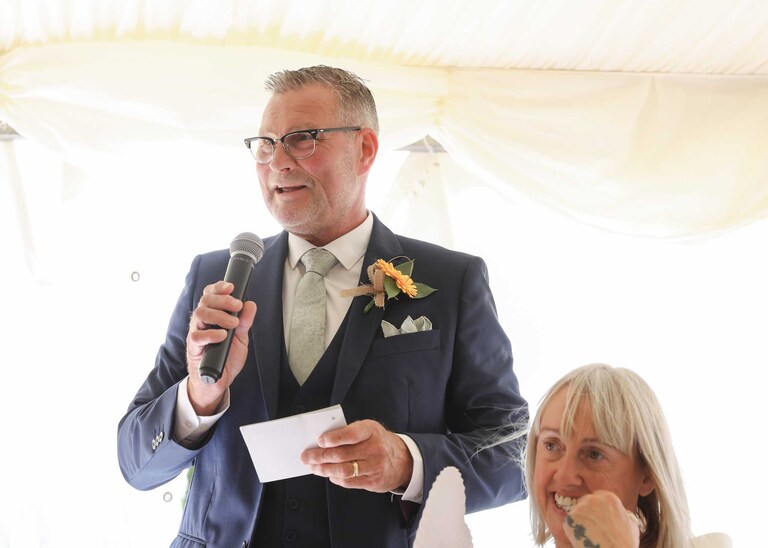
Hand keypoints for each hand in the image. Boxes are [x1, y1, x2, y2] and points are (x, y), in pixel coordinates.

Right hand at [186, 281, 256, 414]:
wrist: (217, 381)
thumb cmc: (227, 357)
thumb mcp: (241, 338)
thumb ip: (245, 322)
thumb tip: (251, 305)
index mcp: (212, 316)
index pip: (210, 295)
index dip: (218, 288)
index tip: (231, 287)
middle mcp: (202, 322)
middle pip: (205, 301)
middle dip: (223, 300)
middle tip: (237, 306)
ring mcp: (196, 334)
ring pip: (199, 314)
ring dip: (218, 315)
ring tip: (233, 323)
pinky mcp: (194, 348)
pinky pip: (196, 336)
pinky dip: (211, 334)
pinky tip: (222, 335)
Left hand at [300, 420, 412, 492]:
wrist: (401, 459)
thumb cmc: (377, 441)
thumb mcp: (367, 429)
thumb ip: (347, 433)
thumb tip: (322, 441)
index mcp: (372, 430)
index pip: (352, 434)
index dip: (334, 438)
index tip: (320, 441)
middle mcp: (376, 448)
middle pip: (343, 454)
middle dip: (321, 456)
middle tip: (307, 457)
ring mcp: (376, 466)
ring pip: (344, 470)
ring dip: (325, 469)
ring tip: (314, 467)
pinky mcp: (374, 481)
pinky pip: (350, 482)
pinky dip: (336, 478)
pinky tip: (329, 474)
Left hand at [564, 490, 639, 547]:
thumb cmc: (624, 543)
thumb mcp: (631, 523)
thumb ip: (624, 513)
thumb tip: (623, 512)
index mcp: (609, 497)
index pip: (598, 497)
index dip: (597, 508)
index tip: (598, 518)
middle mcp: (593, 499)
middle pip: (584, 502)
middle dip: (586, 513)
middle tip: (591, 527)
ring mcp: (580, 508)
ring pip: (576, 513)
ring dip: (580, 522)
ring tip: (589, 535)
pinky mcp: (570, 518)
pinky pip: (569, 523)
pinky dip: (573, 531)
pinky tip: (583, 539)